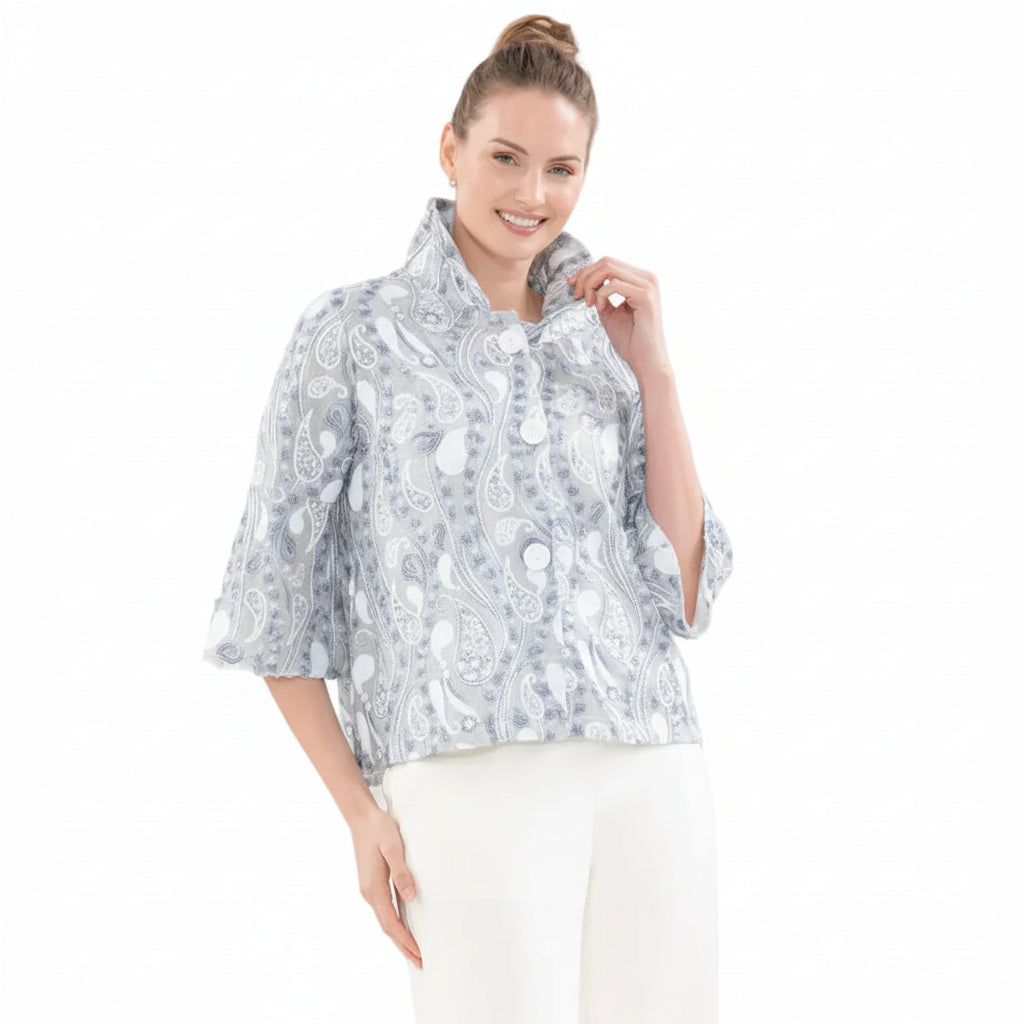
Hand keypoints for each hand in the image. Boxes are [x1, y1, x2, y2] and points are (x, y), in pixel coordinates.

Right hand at [349, 804, 422, 970]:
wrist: (361, 816)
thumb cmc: (378, 828)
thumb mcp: (393, 847)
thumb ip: (401, 872)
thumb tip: (411, 897)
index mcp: (373, 888)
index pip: (391, 922)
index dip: (405, 940)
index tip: (419, 954)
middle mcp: (369, 893)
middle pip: (387, 927)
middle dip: (403, 946)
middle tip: (420, 963)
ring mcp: (369, 889)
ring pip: (385, 920)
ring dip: (399, 937)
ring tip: (413, 952)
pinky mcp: (371, 883)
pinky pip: (384, 910)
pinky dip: (394, 924)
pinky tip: (403, 926)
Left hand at [567, 257, 673, 380]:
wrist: (646, 362)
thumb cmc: (630, 341)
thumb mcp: (610, 313)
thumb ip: (600, 295)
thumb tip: (584, 281)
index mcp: (640, 279)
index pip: (608, 263)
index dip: (586, 272)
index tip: (571, 286)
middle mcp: (647, 278)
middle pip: (607, 261)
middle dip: (585, 276)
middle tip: (576, 296)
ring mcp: (648, 285)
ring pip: (609, 268)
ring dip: (590, 284)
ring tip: (587, 304)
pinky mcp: (646, 296)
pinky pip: (614, 284)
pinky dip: (601, 295)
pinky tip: (600, 309)